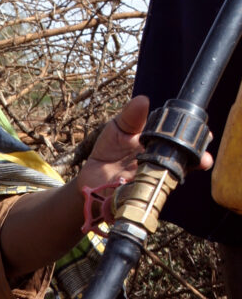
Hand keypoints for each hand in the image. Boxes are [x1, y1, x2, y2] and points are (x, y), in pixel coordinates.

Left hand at [78, 94, 213, 194]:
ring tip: (186, 170)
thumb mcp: (118, 130)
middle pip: (185, 163)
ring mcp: (153, 182)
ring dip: (177, 177)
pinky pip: (150, 196)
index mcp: (159, 147)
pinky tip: (151, 184)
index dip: (195, 141)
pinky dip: (152, 191)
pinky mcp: (140, 197)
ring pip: (171, 180)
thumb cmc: (109, 152)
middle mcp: (161, 165)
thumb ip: (130, 117)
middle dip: (196, 161)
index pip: (182, 143)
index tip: (206, 136)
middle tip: (204, 159)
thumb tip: (143, 100)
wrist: (91, 180)